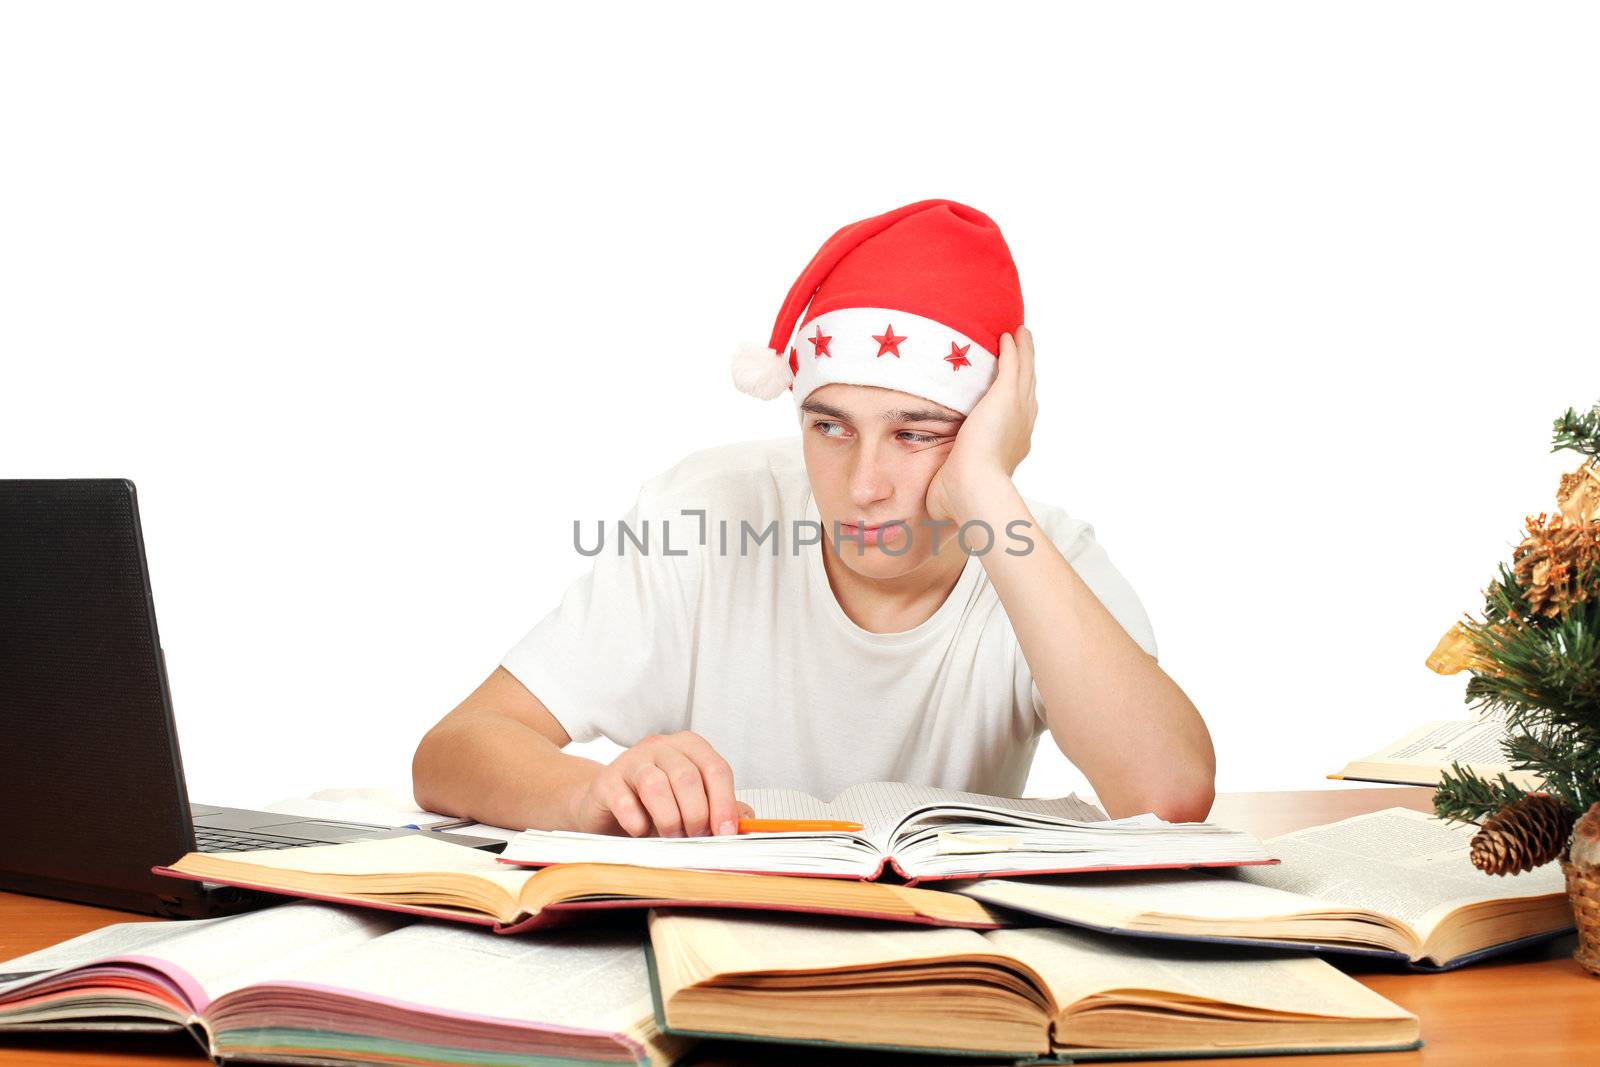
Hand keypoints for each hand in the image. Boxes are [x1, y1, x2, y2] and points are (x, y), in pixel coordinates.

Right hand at [568, 731, 754, 836]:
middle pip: (687, 778)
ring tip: (670, 836)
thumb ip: (722, 809)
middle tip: (695, 838)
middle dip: (696, 816)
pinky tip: (641, 831)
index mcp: (690, 747)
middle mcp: (661, 746)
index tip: (726, 833)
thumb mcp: (693, 804)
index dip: (724, 803)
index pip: (716, 769)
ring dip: (669, 820)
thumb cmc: (656, 805)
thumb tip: (746, 822)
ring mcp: (631, 760)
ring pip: (657, 786)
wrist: (607, 805)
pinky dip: (637, 823)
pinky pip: (625, 802)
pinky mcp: (607, 780)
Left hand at [926, 326, 1037, 522]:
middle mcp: (1021, 425)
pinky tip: (1007, 334)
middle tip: (1024, 349)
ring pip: (1025, 371)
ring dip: (1024, 351)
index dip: (1018, 400)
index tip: (1014, 389)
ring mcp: (1016, 409)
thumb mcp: (953, 487)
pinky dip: (1012, 349)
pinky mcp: (1005, 396)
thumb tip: (931, 506)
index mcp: (1013, 446)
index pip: (1018, 416)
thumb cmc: (961, 496)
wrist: (974, 487)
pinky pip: (1012, 364)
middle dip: (1026, 369)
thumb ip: (946, 486)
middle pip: (1027, 388)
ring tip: (1020, 334)